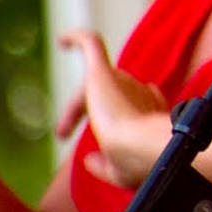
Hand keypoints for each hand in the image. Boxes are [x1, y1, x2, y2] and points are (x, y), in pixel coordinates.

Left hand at [55, 29, 169, 186]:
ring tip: (61, 131)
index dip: (123, 113)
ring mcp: (122, 80)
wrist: (139, 147)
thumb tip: (88, 160)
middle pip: (116, 92)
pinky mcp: (102, 72)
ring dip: (74, 107)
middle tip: (63, 135)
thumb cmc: (138, 162)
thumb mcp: (119, 172)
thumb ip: (106, 167)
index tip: (106, 138)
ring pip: (97, 81)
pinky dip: (77, 39)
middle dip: (88, 113)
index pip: (142, 100)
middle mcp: (140, 93)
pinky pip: (91, 44)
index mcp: (150, 113)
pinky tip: (61, 41)